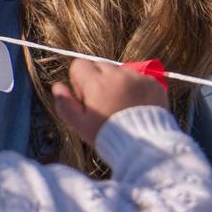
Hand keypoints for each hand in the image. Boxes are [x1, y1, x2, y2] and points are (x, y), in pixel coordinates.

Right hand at [52, 57, 167, 147]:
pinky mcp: (153, 83)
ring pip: (120, 71)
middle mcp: (117, 75)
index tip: (87, 98)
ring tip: (121, 106)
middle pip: (100, 65)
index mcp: (96, 83)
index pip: (79, 64)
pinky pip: (139, 78)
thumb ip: (65, 104)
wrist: (144, 146)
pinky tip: (135, 105)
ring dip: (117, 83)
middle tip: (104, 103)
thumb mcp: (79, 125)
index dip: (79, 81)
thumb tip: (58, 86)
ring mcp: (137, 78)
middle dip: (98, 80)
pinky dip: (135, 88)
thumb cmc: (106, 136)